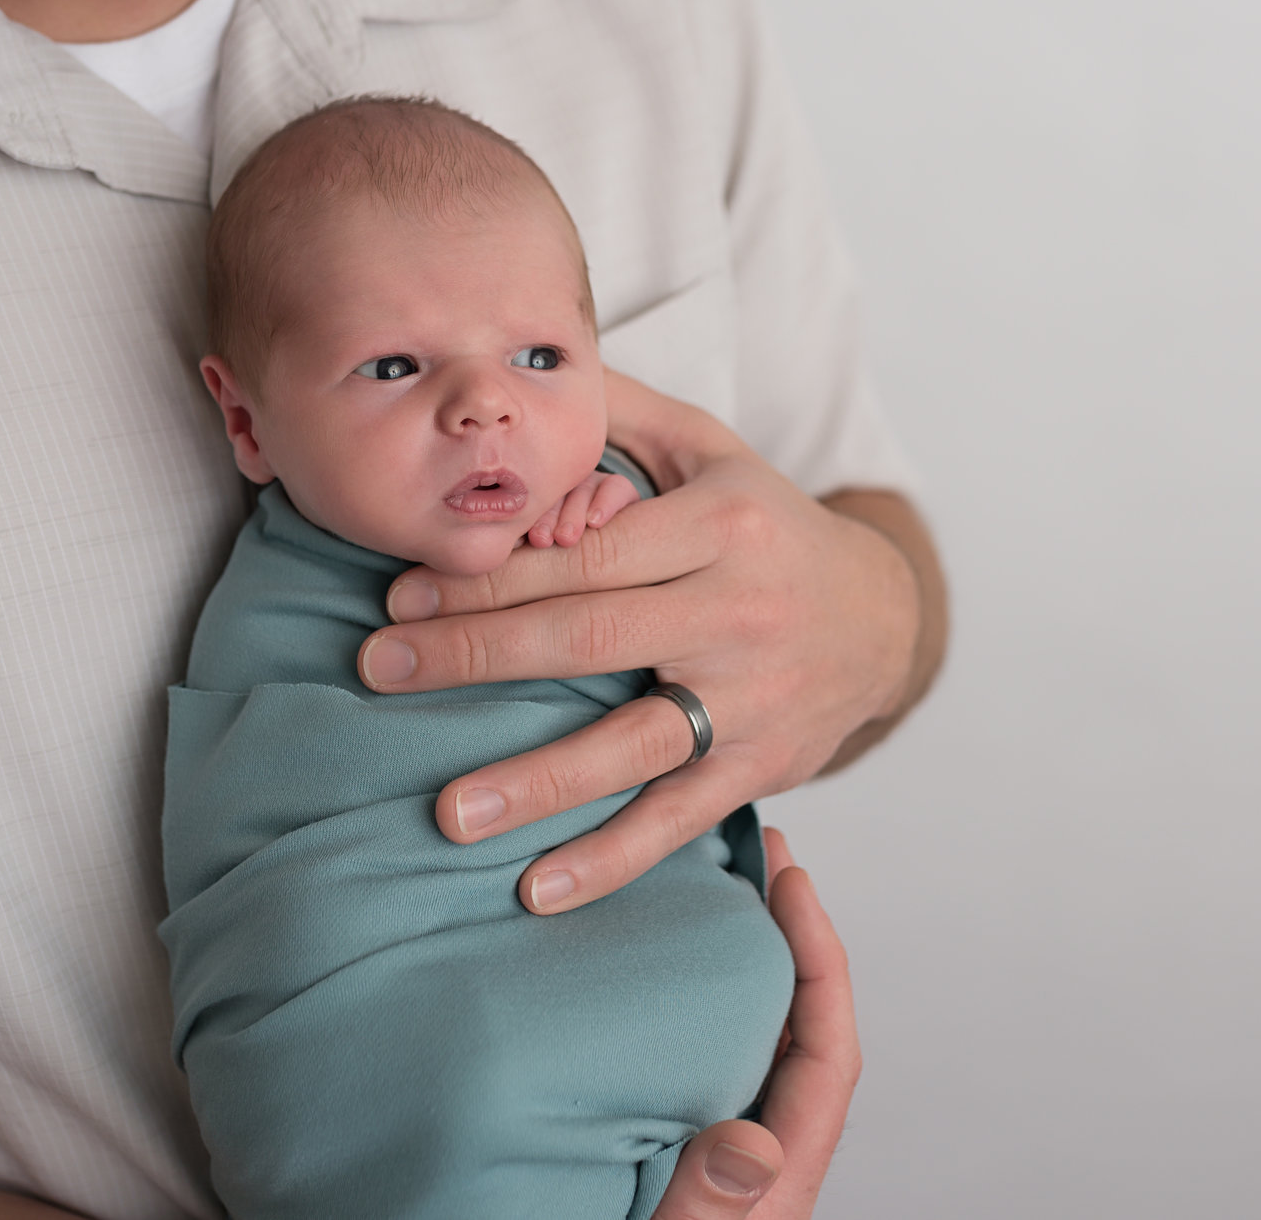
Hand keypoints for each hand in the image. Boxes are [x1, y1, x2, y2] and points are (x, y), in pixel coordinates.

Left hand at [359, 370, 924, 913]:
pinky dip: (611, 859)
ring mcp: (753, 698)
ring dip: (538, 782)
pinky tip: (537, 889)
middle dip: (477, 655)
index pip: (587, 553)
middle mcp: (740, 611)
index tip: (400, 590)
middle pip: (592, 638)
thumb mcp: (711, 449)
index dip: (492, 573)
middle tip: (378, 670)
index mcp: (721, 524)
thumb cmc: (766, 525)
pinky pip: (677, 817)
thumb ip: (621, 413)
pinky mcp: (761, 767)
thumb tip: (523, 371)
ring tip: (449, 813)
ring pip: (635, 744)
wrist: (883, 618)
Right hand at [654, 830, 859, 1218]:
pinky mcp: (684, 1163)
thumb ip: (711, 1205)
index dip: (820, 957)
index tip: (792, 878)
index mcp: (776, 1182)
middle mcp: (762, 1165)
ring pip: (755, 1048)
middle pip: (803, 1033)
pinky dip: (697, 1014)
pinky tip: (655, 981)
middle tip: (757, 855)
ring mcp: (725, 1161)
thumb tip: (755, 1138)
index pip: (828, 1051)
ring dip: (743, 971)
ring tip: (709, 894)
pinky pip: (707, 1071)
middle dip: (789, 941)